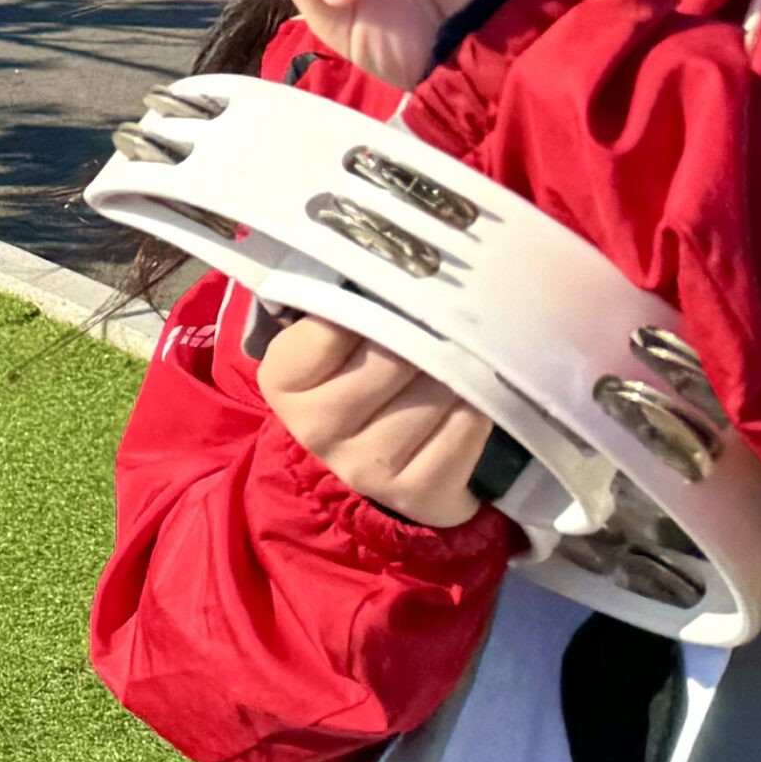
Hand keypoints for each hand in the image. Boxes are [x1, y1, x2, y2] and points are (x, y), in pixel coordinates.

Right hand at [255, 312, 501, 529]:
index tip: (389, 303)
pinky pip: (466, 430)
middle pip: (394, 357)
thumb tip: (393, 267)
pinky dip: (477, 411)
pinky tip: (467, 404)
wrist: (363, 469)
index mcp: (283, 380)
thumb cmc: (348, 383)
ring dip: (457, 372)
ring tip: (453, 366)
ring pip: (437, 391)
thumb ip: (342, 307)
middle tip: (438, 329)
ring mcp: (365, 466)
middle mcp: (315, 427)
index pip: (337, 322)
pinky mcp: (415, 494)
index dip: (372, 306)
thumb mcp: (325, 344)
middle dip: (425, 337)